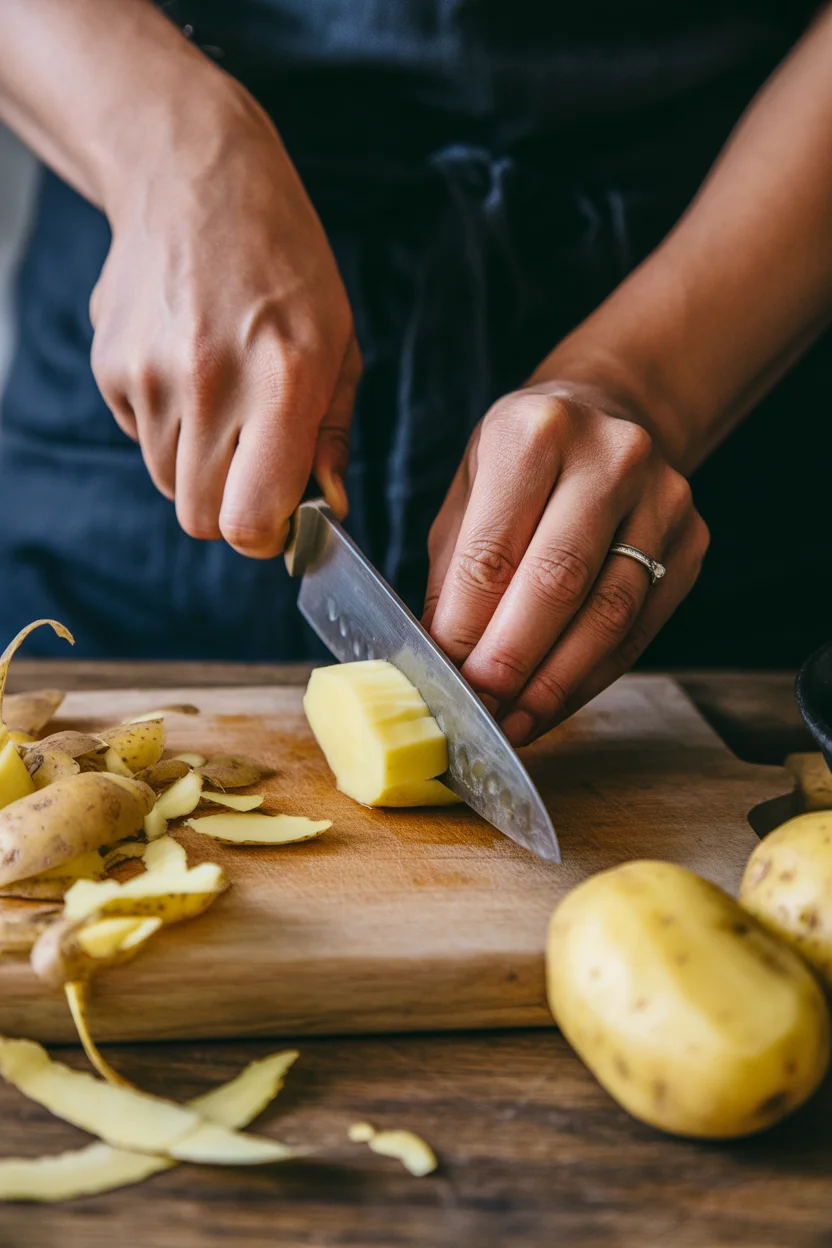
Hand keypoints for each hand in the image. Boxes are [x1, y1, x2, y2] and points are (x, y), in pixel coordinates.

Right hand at [90, 79, 359, 556]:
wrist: (195, 179)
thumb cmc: (284, 262)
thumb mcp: (338, 340)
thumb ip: (331, 434)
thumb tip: (328, 506)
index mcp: (283, 381)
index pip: (249, 520)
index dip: (265, 537)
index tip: (280, 521)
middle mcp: (210, 383)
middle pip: (202, 518)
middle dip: (232, 511)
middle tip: (255, 472)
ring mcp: (150, 375)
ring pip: (170, 483)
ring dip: (200, 466)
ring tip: (225, 403)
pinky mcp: (111, 367)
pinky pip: (140, 438)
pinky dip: (167, 426)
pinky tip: (189, 370)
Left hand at [423, 384, 708, 742]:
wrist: (609, 413)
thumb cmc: (523, 460)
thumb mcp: (470, 491)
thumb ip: (455, 574)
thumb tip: (440, 661)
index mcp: (535, 433)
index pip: (494, 550)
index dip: (467, 628)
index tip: (447, 679)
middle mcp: (609, 457)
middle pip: (558, 582)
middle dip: (513, 660)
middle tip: (481, 709)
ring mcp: (662, 499)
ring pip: (608, 614)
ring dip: (556, 682)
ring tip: (515, 722)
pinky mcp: (691, 542)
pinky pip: (639, 629)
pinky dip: (592, 676)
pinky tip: (555, 702)